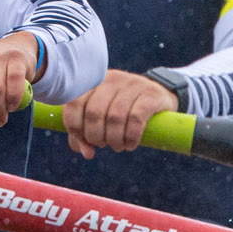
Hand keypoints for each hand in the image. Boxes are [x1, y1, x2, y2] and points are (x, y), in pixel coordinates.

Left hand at [56, 70, 177, 158]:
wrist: (159, 97)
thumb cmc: (122, 110)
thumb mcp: (100, 118)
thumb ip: (84, 135)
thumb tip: (85, 153)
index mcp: (92, 82)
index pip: (73, 103)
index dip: (75, 127)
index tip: (84, 141)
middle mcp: (111, 79)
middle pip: (94, 112)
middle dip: (95, 136)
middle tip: (103, 144)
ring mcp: (132, 84)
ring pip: (115, 117)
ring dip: (114, 140)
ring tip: (117, 146)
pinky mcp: (151, 94)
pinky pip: (136, 118)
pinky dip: (130, 137)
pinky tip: (130, 144)